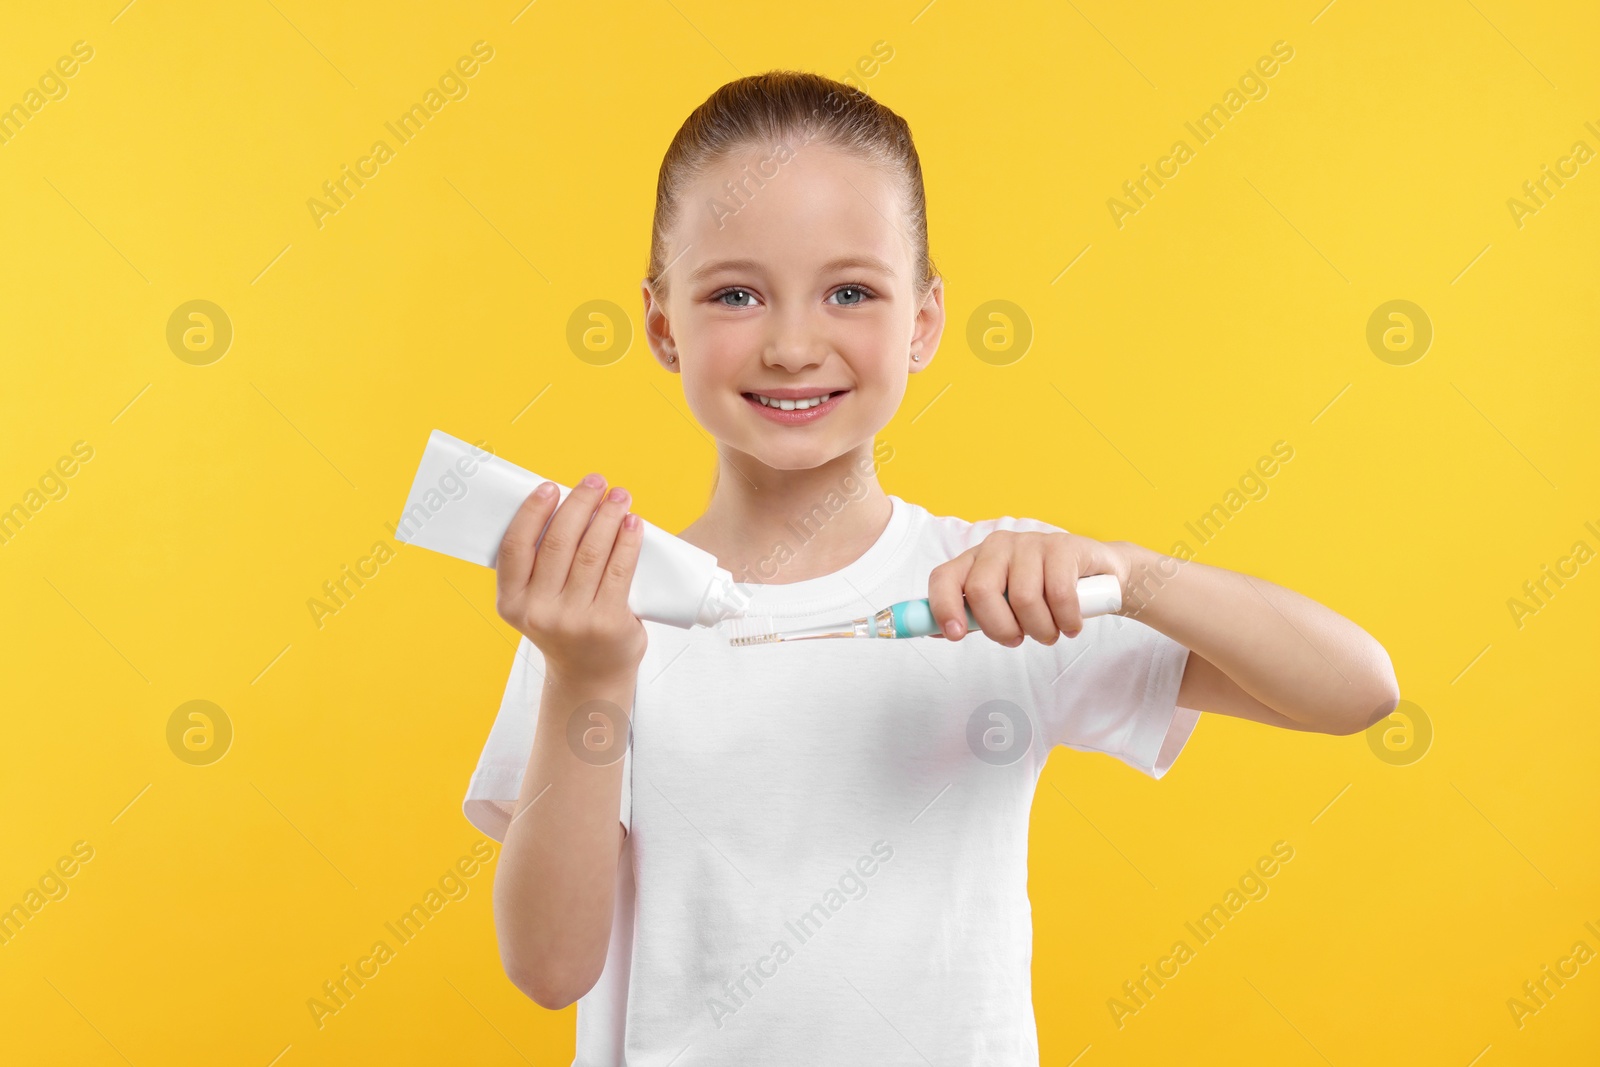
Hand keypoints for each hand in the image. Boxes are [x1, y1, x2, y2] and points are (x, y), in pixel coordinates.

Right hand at [495, 473, 647, 681]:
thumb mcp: (537, 602)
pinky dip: (627, 541)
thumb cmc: (565, 625)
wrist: (591, 675)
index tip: (550, 486)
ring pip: (591, 553)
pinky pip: (619, 570)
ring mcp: (574, 619)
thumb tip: (565, 504)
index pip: (515, 547)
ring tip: (619, 496)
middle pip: (558, 543)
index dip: (532, 512)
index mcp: (512, 602)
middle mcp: (539, 612)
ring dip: (608, 516)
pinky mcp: (607, 622)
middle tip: (595, 482)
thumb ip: (540, 565)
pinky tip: (633, 524)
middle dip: (580, 504)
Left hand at [927, 531, 1135, 645]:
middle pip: (981, 591)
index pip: (944, 578)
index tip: (955, 636)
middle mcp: (997, 546)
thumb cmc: (1043, 593)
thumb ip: (974, 616)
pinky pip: (1059, 593)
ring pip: (1023, 598)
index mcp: (975, 561)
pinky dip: (1067, 619)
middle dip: (1001, 628)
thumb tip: (936, 632)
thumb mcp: (1005, 606)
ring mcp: (1030, 542)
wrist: (1097, 575)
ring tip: (1051, 632)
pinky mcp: (1062, 546)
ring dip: (1041, 629)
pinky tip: (1072, 623)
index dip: (943, 607)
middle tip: (1019, 639)